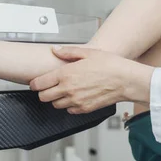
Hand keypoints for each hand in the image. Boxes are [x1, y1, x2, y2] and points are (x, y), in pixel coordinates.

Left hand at [29, 46, 152, 113]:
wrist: (126, 80)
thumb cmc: (111, 65)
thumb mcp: (88, 53)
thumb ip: (68, 52)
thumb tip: (56, 50)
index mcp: (66, 74)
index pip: (39, 83)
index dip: (34, 83)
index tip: (35, 82)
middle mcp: (68, 89)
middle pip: (43, 97)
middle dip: (43, 92)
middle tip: (48, 87)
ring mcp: (76, 101)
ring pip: (55, 105)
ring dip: (56, 99)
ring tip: (64, 90)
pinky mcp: (85, 109)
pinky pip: (69, 110)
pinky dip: (69, 105)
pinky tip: (76, 97)